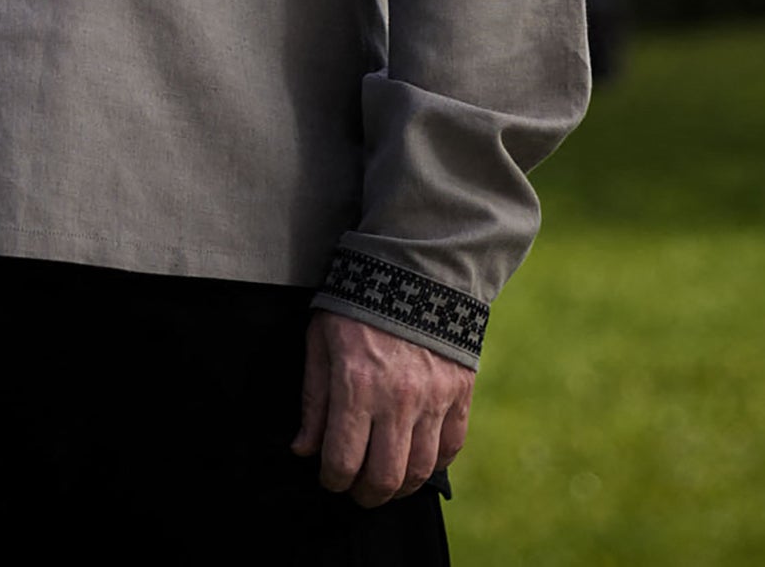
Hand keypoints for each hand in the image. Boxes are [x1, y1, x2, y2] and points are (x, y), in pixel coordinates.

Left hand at [294, 309, 470, 504]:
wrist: (414, 271)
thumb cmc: (357, 305)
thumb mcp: (320, 342)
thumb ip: (314, 400)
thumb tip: (304, 449)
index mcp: (356, 386)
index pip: (343, 461)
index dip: (332, 480)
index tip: (329, 478)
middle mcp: (398, 400)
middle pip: (385, 478)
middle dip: (366, 495)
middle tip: (357, 491)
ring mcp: (434, 399)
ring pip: (420, 470)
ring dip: (400, 488)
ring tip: (386, 483)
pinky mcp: (460, 394)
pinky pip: (452, 447)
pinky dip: (435, 462)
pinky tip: (417, 458)